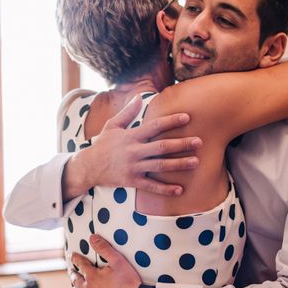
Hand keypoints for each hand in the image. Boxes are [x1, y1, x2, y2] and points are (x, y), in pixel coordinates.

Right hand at [63, 95, 201, 198]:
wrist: (88, 167)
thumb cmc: (103, 144)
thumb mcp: (112, 126)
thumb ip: (128, 112)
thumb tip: (138, 97)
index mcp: (131, 136)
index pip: (154, 126)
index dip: (171, 121)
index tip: (187, 117)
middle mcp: (134, 151)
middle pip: (162, 147)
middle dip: (181, 144)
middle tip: (199, 142)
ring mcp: (134, 167)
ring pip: (160, 166)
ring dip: (179, 164)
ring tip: (195, 162)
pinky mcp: (132, 181)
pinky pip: (151, 186)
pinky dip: (165, 189)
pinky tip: (180, 189)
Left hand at [70, 234, 140, 287]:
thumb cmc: (128, 281)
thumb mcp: (118, 260)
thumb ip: (104, 248)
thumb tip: (92, 237)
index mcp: (92, 276)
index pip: (81, 264)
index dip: (76, 258)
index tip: (72, 255)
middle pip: (76, 281)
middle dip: (73, 275)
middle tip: (71, 271)